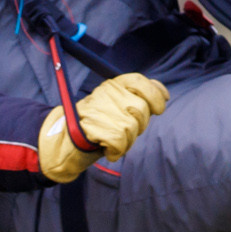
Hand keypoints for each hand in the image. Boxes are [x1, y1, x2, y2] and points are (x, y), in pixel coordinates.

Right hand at [39, 74, 171, 181]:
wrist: (66, 140)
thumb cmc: (98, 122)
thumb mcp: (117, 102)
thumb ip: (139, 95)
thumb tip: (164, 93)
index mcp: (112, 85)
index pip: (139, 81)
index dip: (155, 93)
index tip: (160, 106)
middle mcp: (107, 94)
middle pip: (141, 109)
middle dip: (140, 125)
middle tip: (124, 129)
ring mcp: (101, 109)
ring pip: (132, 128)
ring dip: (127, 141)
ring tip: (113, 139)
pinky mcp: (95, 126)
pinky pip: (121, 142)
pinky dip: (117, 150)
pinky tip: (108, 148)